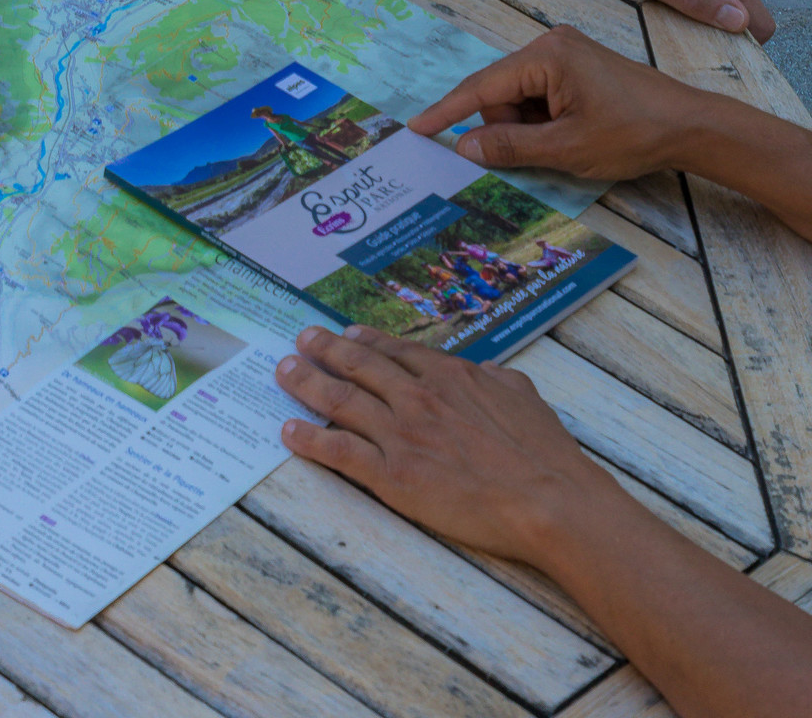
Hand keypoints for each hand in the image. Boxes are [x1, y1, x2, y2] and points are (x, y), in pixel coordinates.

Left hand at [276, 324, 599, 565]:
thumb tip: (486, 372)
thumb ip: (495, 378)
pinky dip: (310, 440)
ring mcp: (402, 435)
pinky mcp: (394, 476)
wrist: (549, 500)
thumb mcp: (521, 394)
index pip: (395, 351)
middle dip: (324, 350)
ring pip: (340, 400)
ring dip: (306, 383)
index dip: (365, 341)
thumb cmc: (544, 453)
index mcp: (449, 375)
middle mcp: (417, 397)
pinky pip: (341, 452)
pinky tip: (289, 431)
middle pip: (357, 366)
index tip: (345, 334)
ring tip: (284, 371)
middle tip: (301, 339)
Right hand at [408, 24, 706, 179]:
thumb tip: (465, 146)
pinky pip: (540, 95)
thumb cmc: (633, 133)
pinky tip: (570, 136)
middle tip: (542, 155)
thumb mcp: (567, 149)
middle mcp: (551, 44)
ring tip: (566, 146)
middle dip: (508, 128)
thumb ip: (511, 146)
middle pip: (501, 93)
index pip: (482, 87)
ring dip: (529, 128)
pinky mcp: (577, 66)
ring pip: (520, 98)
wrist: (690, 125)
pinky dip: (544, 121)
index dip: (447, 111)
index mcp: (546, 55)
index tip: (417, 127)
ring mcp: (565, 53)